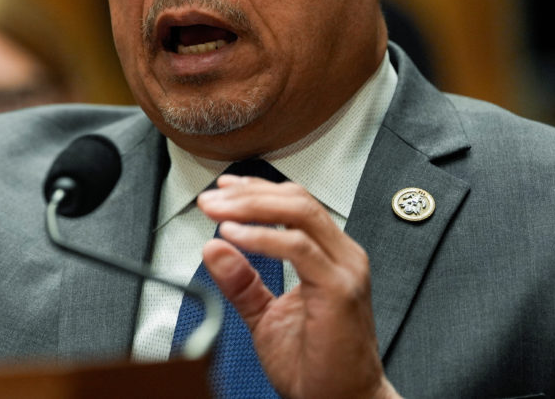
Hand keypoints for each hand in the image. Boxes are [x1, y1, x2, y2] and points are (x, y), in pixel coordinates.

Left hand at [198, 175, 399, 398]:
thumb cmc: (315, 365)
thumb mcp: (264, 315)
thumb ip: (241, 281)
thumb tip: (213, 248)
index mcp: (328, 256)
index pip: (293, 202)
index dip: (256, 190)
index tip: (221, 190)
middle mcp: (341, 256)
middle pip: (295, 199)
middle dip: (247, 194)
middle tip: (209, 200)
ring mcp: (344, 270)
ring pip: (299, 212)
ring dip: (251, 207)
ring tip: (217, 212)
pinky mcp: (340, 289)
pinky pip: (298, 247)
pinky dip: (262, 237)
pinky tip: (234, 236)